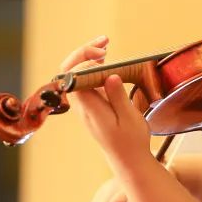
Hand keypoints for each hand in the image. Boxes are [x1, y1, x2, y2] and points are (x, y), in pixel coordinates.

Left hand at [59, 38, 152, 168]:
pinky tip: (105, 57)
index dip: (83, 62)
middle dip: (83, 52)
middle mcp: (82, 105)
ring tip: (105, 43)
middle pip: (69, 72)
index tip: (104, 56)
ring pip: (76, 74)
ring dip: (87, 56)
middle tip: (104, 43)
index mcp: (89, 109)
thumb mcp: (129, 119)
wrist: (128, 159)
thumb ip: (118, 97)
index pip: (73, 79)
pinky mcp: (92, 102)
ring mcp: (85, 103)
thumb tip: (111, 76)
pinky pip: (86, 79)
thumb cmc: (131, 141)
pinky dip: (93, 64)